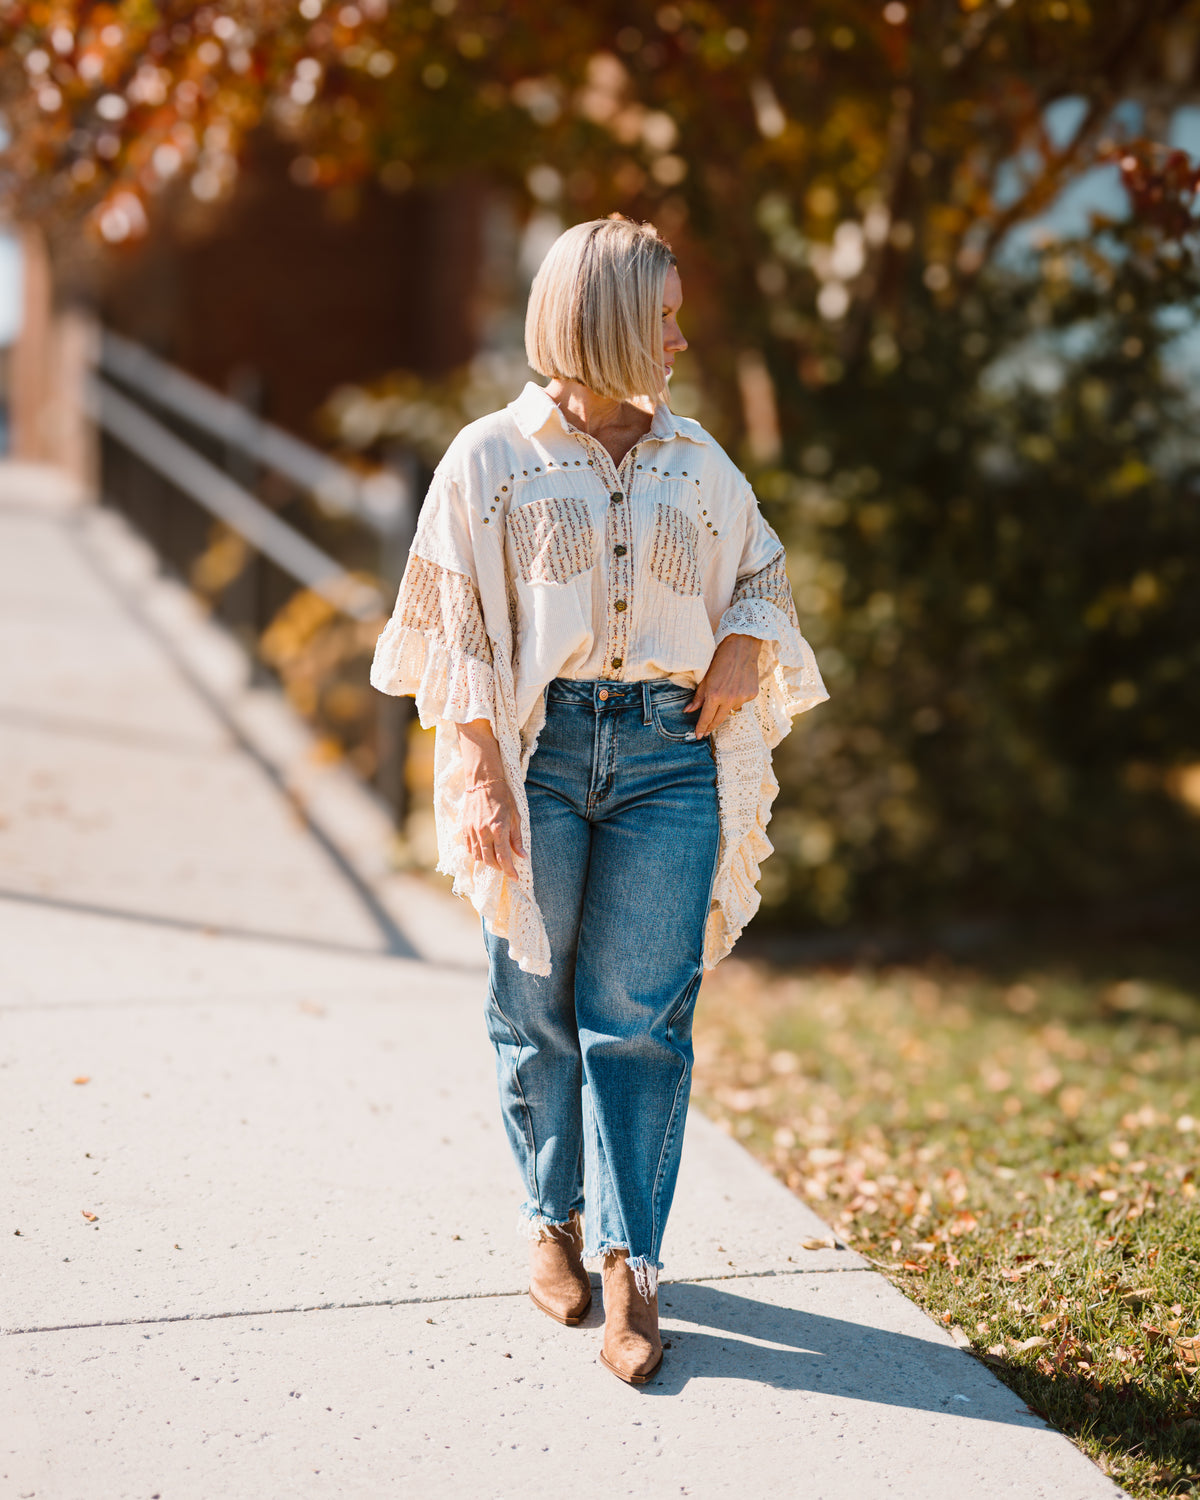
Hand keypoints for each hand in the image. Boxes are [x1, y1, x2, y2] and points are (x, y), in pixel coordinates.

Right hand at [456, 718, 525, 878]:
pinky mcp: (464, 828)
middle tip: (506, 869)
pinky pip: (469, 848)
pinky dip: (476, 854)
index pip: (504, 858)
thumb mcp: (516, 816)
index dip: (510, 871)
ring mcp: (472, 831)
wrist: (483, 782)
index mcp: (498, 829)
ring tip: (496, 861)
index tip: (515, 878)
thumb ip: (517, 838)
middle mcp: (483, 832)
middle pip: (489, 860)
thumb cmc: (503, 797)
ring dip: (487, 862)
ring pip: (477, 856)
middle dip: (499, 869)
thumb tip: (522, 856)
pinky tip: (483, 852)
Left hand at [685, 634, 760, 737]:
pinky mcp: (752, 694)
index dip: (702, 728)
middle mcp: (729, 699)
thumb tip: (688, 710)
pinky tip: (736, 686)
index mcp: (715, 695)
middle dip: (711, 726)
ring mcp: (742, 697)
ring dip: (726, 707)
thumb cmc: (720, 660)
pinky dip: (737, 698)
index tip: (699, 735)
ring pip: (731, 710)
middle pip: (719, 719)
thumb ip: (698, 697)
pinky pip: (742, 702)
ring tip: (726, 691)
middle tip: (706, 731)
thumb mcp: (705, 678)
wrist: (741, 647)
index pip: (706, 717)